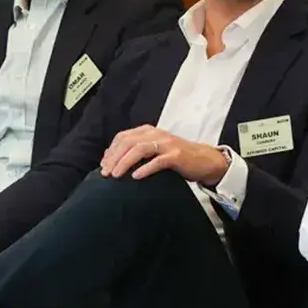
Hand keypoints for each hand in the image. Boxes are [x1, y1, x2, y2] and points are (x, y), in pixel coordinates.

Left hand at [99, 124, 228, 184]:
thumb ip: (137, 151)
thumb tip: (113, 161)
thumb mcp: (154, 150)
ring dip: (125, 162)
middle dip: (114, 157)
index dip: (110, 151)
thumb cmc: (176, 158)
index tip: (103, 165)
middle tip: (105, 173)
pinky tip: (136, 177)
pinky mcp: (176, 155)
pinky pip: (158, 161)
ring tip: (116, 175)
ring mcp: (166, 144)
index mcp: (148, 131)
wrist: (204, 160)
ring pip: (140, 149)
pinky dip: (145, 168)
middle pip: (128, 142)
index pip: (123, 137)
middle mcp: (156, 134)